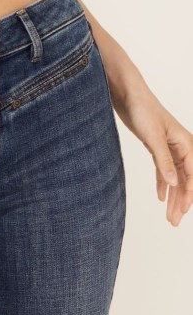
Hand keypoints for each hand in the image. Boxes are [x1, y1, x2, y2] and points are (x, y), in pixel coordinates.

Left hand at [115, 87, 192, 225]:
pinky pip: (163, 170)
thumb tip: (174, 183)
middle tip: (174, 222)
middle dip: (181, 202)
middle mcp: (181, 147)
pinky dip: (163, 184)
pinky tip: (160, 197)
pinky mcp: (157, 147)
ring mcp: (169, 148)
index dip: (189, 195)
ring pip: (175, 178)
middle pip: (185, 180)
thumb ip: (163, 160)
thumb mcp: (152, 136)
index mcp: (186, 143)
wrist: (127, 93)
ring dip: (172, 197)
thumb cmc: (142, 108)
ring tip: (169, 216)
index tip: (183, 212)